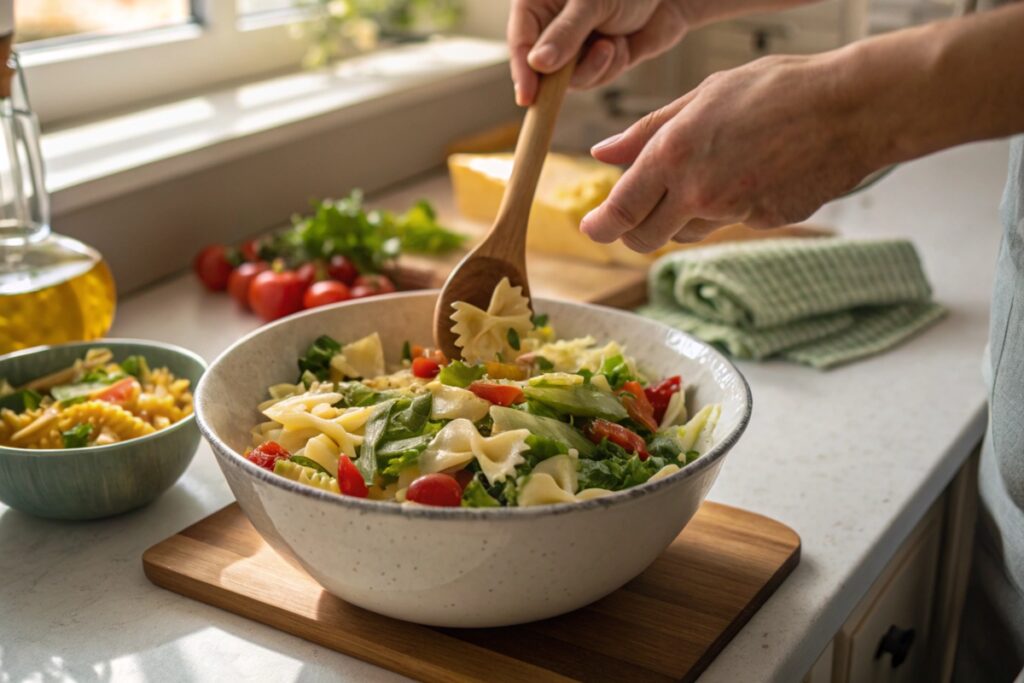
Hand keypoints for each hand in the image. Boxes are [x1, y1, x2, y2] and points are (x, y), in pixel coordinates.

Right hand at [509, 0, 692, 105]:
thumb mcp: (593, 2)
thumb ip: (565, 34)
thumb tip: (537, 65)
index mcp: (539, 4)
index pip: (520, 44)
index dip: (522, 73)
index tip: (527, 99)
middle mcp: (553, 27)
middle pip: (542, 69)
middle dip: (570, 71)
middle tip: (597, 55)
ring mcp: (576, 46)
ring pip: (570, 79)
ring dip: (595, 68)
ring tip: (612, 44)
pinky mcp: (598, 60)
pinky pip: (594, 79)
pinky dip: (610, 67)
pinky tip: (622, 45)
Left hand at [582, 53, 881, 251]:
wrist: (850, 108)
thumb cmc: (777, 89)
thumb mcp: (703, 96)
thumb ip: (647, 131)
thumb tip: (602, 153)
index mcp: (674, 155)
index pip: (621, 209)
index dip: (600, 226)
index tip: (591, 228)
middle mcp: (698, 191)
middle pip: (645, 237)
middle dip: (634, 231)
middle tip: (635, 216)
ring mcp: (732, 211)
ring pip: (686, 232)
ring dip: (681, 216)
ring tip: (708, 173)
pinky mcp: (764, 221)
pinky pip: (731, 222)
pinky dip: (729, 206)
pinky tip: (752, 172)